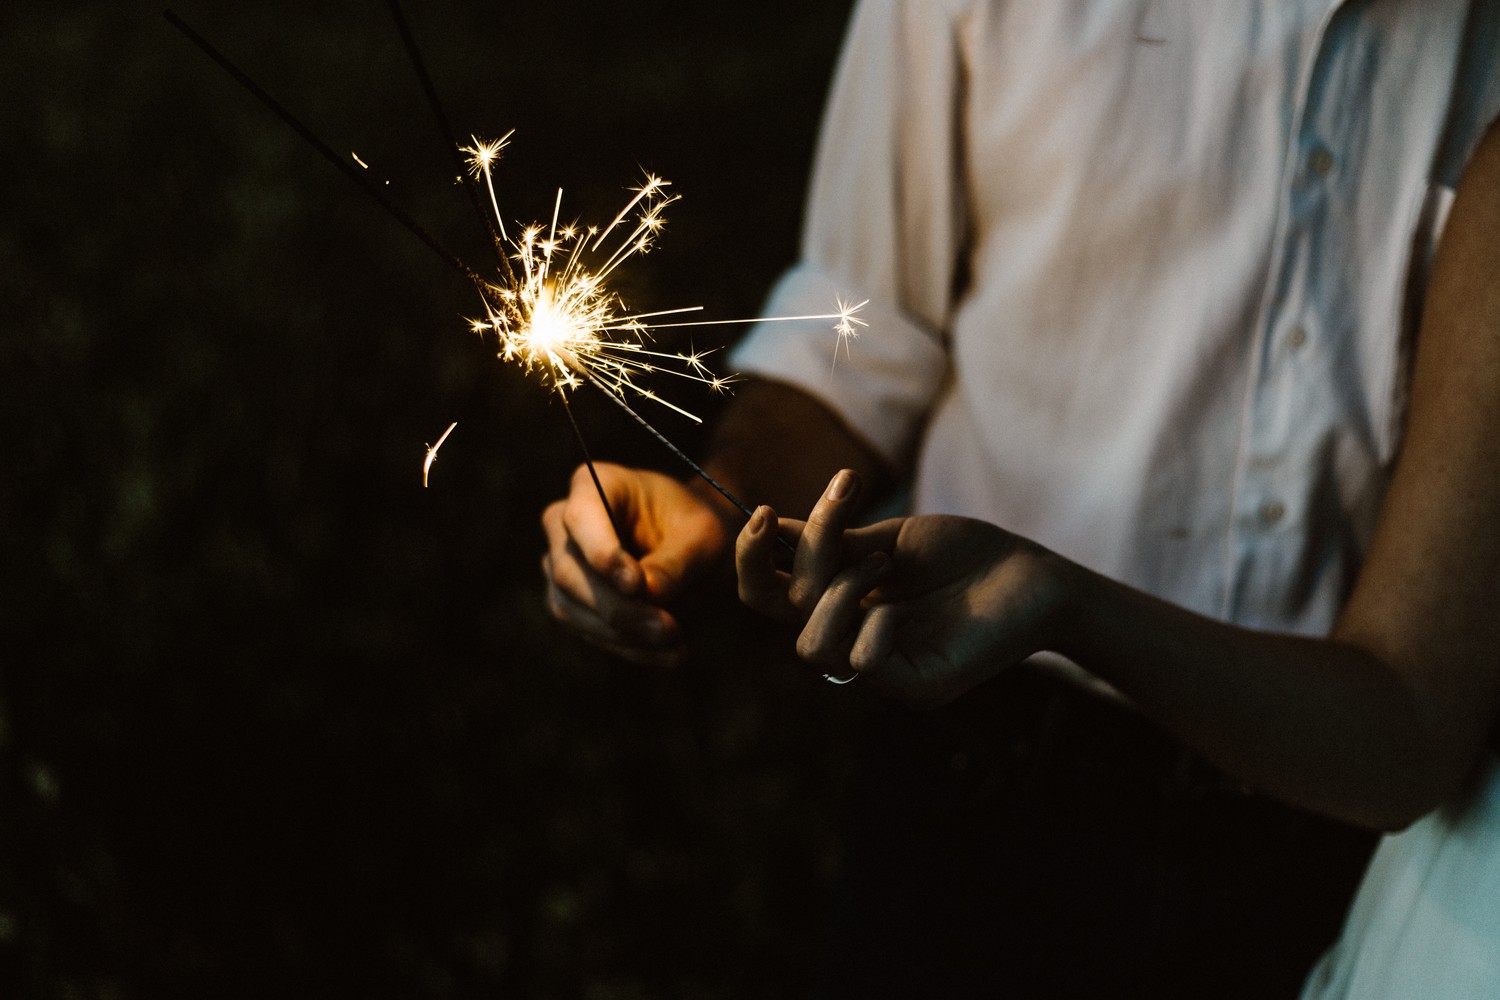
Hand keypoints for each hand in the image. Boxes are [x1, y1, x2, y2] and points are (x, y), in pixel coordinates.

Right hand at [542, 462, 731, 665]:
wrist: (694, 546)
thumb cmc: (696, 527)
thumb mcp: (703, 537)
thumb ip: (675, 562)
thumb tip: (647, 594)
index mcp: (594, 484)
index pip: (582, 518)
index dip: (603, 554)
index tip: (636, 584)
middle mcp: (563, 523)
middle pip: (569, 571)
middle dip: (619, 607)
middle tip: (668, 628)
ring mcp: (559, 565)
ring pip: (572, 608)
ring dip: (624, 634)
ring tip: (676, 643)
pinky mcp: (569, 603)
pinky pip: (589, 632)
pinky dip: (630, 648)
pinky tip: (670, 654)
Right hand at [737, 470, 1067, 706]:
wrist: (1035, 574)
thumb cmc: (965, 554)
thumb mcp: (888, 537)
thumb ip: (832, 541)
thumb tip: (770, 525)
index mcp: (836, 603)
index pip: (766, 594)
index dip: (750, 558)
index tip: (764, 512)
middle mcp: (848, 637)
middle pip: (777, 613)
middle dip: (801, 556)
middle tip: (841, 506)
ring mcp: (881, 668)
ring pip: (811, 645)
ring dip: (838, 589)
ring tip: (884, 560)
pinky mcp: (917, 687)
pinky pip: (864, 667)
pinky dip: (872, 628)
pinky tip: (898, 605)